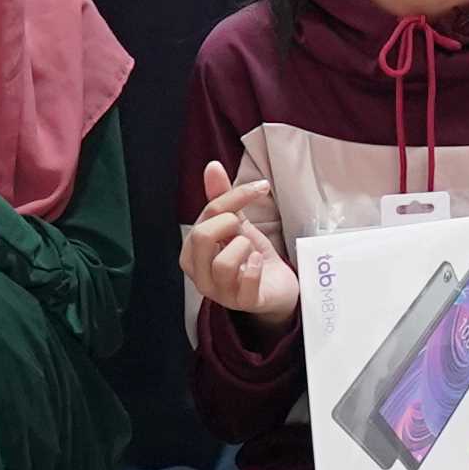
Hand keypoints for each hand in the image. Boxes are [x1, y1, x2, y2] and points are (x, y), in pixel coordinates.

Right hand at [179, 158, 298, 321]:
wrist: (276, 287)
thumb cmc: (251, 255)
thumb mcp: (237, 224)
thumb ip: (223, 198)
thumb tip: (212, 166)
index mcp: (192, 253)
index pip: (205, 216)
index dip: (234, 197)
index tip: (260, 187)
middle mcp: (199, 275)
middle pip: (201, 237)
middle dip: (230, 223)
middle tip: (244, 229)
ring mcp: (220, 293)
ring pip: (222, 263)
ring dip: (245, 248)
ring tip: (251, 252)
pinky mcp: (243, 303)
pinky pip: (245, 282)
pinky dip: (256, 266)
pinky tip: (259, 263)